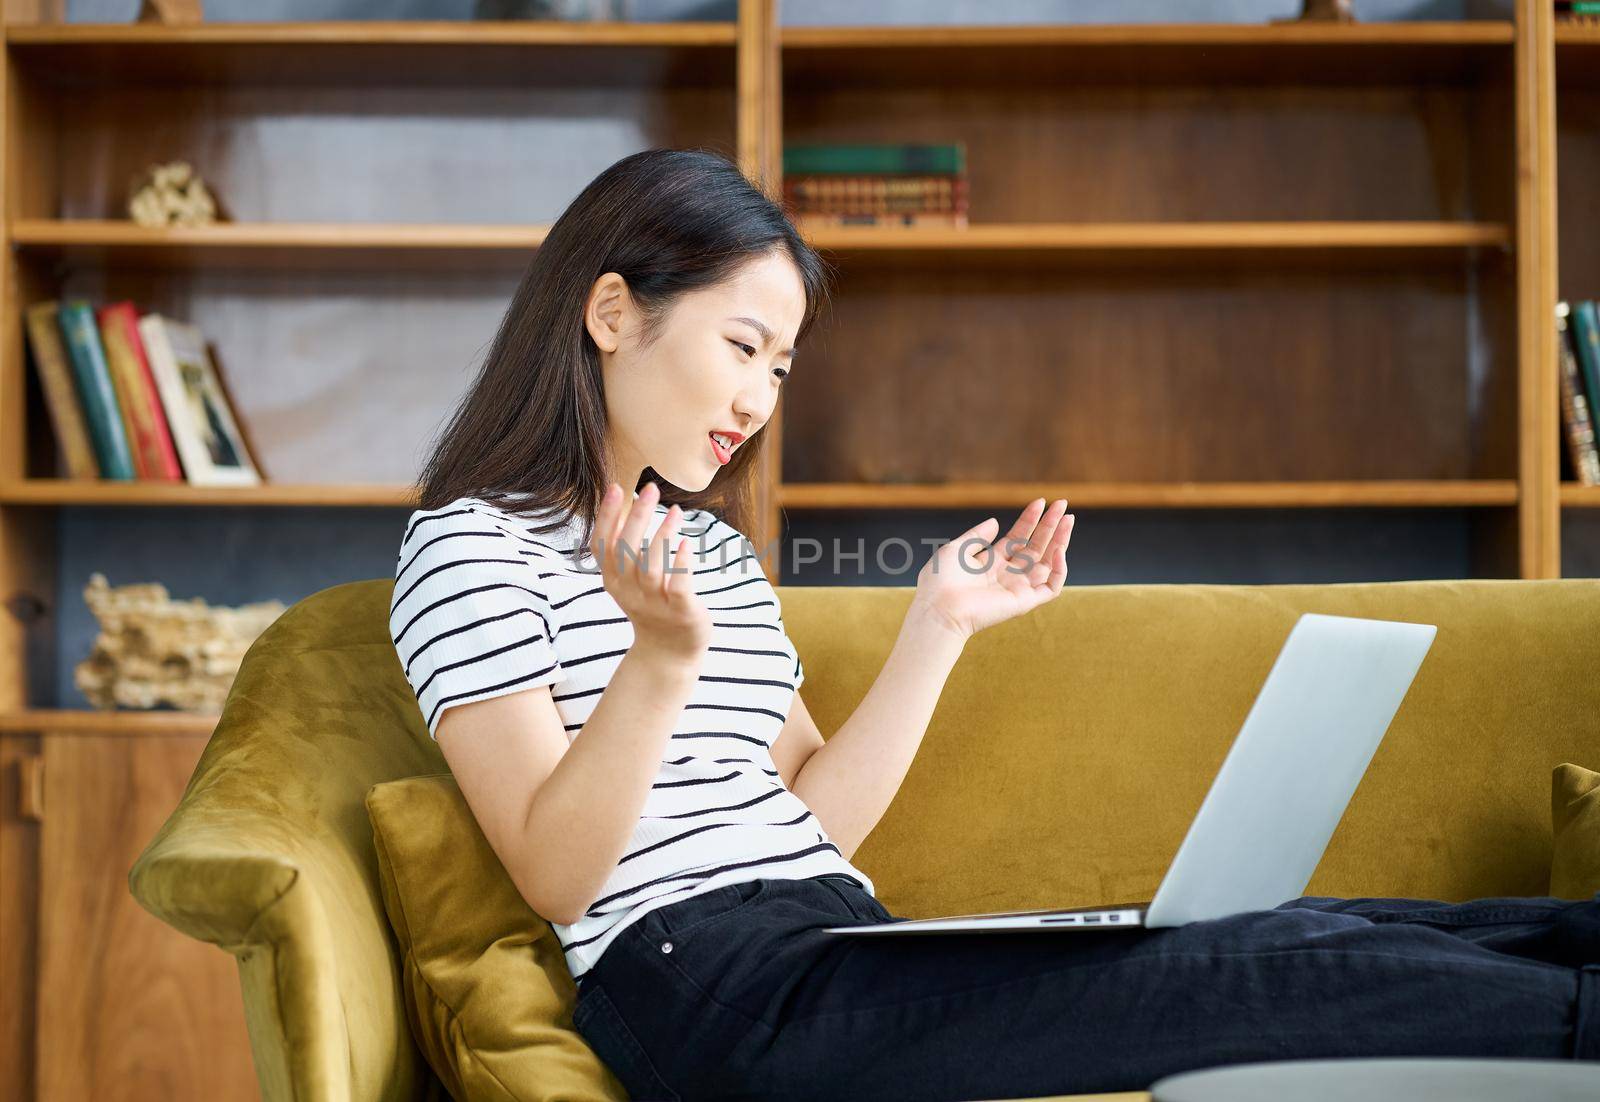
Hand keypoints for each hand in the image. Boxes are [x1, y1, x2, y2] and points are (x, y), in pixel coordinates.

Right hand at [593, 481, 710, 664]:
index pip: (603, 545)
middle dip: (636, 517)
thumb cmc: (652, 604)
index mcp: (613, 580)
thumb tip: (628, 504)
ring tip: (675, 510)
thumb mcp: (630, 578)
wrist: (669, 651)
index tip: (616, 488)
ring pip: (650, 567)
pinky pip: (678, 586)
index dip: (606, 516)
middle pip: (626, 550)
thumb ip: (626, 548)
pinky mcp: (680, 612)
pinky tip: (686, 544)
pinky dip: (681, 564)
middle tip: (649, 489)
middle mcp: (629, 592)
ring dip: (662, 535)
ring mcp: (654, 604)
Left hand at [913, 498, 1074, 639]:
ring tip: (1069, 519)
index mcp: (990, 562)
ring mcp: (1017, 588)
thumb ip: (977, 536)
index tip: (1040, 502)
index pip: (1017, 538)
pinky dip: (1059, 570)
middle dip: (1050, 526)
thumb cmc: (940, 582)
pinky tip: (1058, 550)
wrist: (939, 609)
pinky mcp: (1024, 602)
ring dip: (1060, 541)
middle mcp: (1006, 574)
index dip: (1029, 520)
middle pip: (1035, 547)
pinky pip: (1051, 587)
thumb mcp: (956, 549)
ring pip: (1048, 563)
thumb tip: (995, 522)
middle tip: (1062, 504)